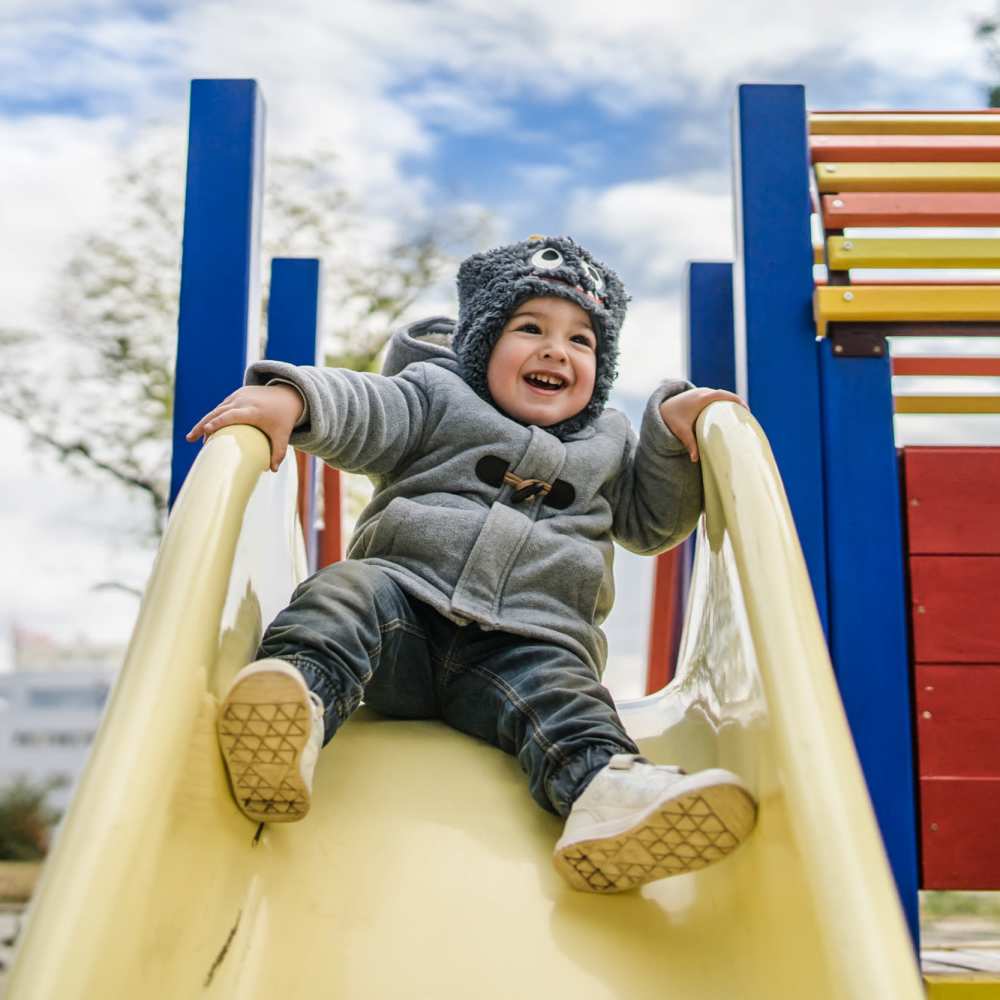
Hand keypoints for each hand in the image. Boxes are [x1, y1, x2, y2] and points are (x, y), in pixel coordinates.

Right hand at [185, 384, 304, 471]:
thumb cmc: (284, 418)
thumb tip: (272, 471)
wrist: (287, 394)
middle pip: (218, 413)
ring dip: (204, 422)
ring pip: (216, 410)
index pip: (232, 415)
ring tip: (193, 437)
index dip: (219, 422)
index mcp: (253, 411)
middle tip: (189, 439)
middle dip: (203, 425)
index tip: (206, 431)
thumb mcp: (283, 435)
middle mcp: (243, 401)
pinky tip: (205, 430)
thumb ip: (279, 453)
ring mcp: (238, 396)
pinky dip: (212, 417)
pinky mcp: (236, 395)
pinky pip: (221, 407)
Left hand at [659, 387, 747, 461]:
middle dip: (737, 405)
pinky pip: (716, 397)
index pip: (725, 395)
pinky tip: (728, 414)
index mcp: (702, 398)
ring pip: (721, 396)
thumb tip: (694, 460)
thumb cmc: (670, 419)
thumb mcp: (680, 431)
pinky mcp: (700, 395)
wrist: (660, 409)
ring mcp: (702, 392)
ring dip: (731, 404)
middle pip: (726, 396)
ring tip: (740, 418)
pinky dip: (724, 404)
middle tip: (747, 419)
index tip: (747, 411)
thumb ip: (689, 444)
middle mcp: (704, 392)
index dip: (738, 401)